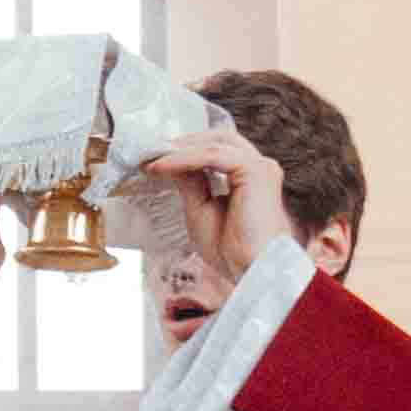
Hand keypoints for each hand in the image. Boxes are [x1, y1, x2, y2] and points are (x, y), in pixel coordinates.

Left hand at [137, 134, 266, 284]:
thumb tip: (173, 164)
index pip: (216, 150)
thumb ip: (191, 184)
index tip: (153, 157)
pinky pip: (212, 156)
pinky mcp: (256, 171)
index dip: (185, 150)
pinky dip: (183, 159)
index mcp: (249, 178)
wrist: (254, 272)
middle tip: (150, 151)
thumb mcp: (200, 210)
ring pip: (213, 144)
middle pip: (218, 138)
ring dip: (178, 150)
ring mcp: (260, 167)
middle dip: (182, 142)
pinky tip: (162, 166)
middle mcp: (258, 168)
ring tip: (150, 159)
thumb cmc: (233, 252)